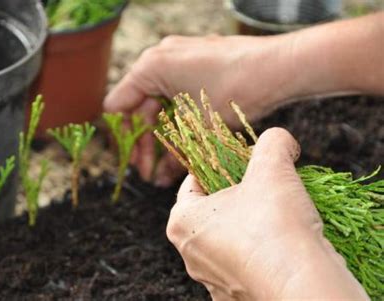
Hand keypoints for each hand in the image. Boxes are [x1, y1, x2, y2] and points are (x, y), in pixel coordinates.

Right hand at [104, 34, 294, 186]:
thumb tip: (159, 175)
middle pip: (141, 107)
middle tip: (151, 173)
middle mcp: (160, 59)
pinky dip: (181, 121)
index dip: (126, 138)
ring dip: (165, 137)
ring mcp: (181, 59)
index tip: (136, 162)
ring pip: (162, 105)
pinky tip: (186, 149)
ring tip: (169, 171)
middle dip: (147, 143)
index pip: (120, 105)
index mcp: (150, 67)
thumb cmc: (234, 90)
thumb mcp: (198, 127)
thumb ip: (172, 151)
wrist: (279, 67)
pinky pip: (179, 96)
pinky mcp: (198, 65)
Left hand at [167, 128, 368, 299]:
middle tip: (262, 188)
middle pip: (211, 213)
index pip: (191, 184)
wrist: (302, 286)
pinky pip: (245, 266)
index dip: (216, 167)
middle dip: (236, 197)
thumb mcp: (272, 167)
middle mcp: (190, 255)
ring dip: (250, 227)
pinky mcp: (235, 297)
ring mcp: (212, 280)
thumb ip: (272, 142)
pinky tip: (283, 247)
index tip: (237, 163)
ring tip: (278, 217)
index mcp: (183, 222)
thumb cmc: (275, 224)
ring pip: (228, 241)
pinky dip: (261, 254)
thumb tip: (279, 140)